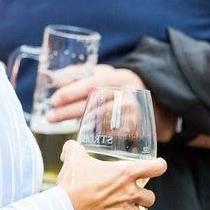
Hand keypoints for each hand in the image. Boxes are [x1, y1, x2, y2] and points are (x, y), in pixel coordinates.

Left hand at [48, 65, 176, 143]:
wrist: (158, 106)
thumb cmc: (122, 89)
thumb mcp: (106, 75)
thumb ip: (82, 74)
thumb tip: (52, 77)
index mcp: (120, 76)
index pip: (93, 82)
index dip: (72, 91)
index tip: (54, 99)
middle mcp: (129, 92)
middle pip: (94, 102)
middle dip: (69, 110)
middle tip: (50, 117)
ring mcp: (135, 112)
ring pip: (102, 119)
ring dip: (80, 123)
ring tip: (62, 125)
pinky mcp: (138, 130)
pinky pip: (113, 134)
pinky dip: (97, 136)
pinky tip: (84, 135)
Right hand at [57, 142, 165, 209]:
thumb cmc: (72, 185)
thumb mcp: (74, 159)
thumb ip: (74, 149)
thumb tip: (70, 147)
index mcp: (125, 174)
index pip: (155, 168)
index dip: (159, 166)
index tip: (158, 166)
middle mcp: (130, 193)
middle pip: (151, 197)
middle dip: (143, 196)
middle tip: (132, 193)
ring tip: (125, 209)